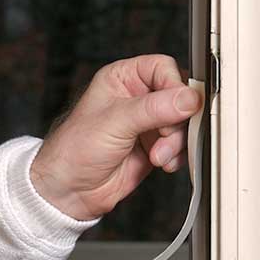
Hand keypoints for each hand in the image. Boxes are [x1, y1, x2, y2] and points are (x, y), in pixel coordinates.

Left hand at [30, 54, 202, 220]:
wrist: (71, 191)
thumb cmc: (75, 150)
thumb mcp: (115, 122)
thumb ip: (153, 109)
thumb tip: (188, 98)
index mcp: (122, 79)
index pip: (163, 68)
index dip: (175, 86)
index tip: (180, 107)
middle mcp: (137, 97)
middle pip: (179, 96)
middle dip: (177, 121)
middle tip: (165, 136)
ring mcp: (148, 123)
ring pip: (183, 122)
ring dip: (177, 141)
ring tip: (158, 156)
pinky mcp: (155, 145)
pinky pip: (181, 144)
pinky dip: (178, 155)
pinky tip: (162, 163)